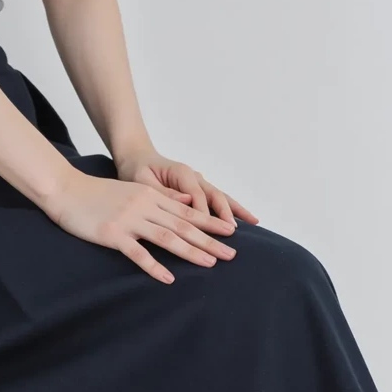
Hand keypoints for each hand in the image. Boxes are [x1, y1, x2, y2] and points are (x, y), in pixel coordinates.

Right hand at [43, 167, 237, 283]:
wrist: (64, 189)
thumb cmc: (98, 194)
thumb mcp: (133, 190)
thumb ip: (161, 198)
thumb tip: (188, 202)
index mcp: (151, 197)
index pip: (187, 212)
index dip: (210, 223)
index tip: (231, 233)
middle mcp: (145, 207)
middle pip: (183, 226)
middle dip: (209, 241)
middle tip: (231, 255)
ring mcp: (129, 220)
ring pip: (167, 237)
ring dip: (190, 252)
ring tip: (211, 264)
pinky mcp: (113, 234)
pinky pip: (138, 253)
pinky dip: (154, 266)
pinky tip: (169, 278)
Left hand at [115, 148, 259, 227]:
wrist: (137, 159)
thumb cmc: (136, 170)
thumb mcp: (140, 179)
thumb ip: (161, 190)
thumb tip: (185, 200)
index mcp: (181, 173)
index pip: (196, 196)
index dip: (203, 214)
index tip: (208, 232)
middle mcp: (194, 176)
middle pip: (215, 196)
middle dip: (225, 215)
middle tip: (233, 232)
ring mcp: (200, 183)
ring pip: (222, 197)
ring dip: (237, 211)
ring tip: (254, 222)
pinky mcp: (201, 190)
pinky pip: (220, 200)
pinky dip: (234, 210)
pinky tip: (249, 220)